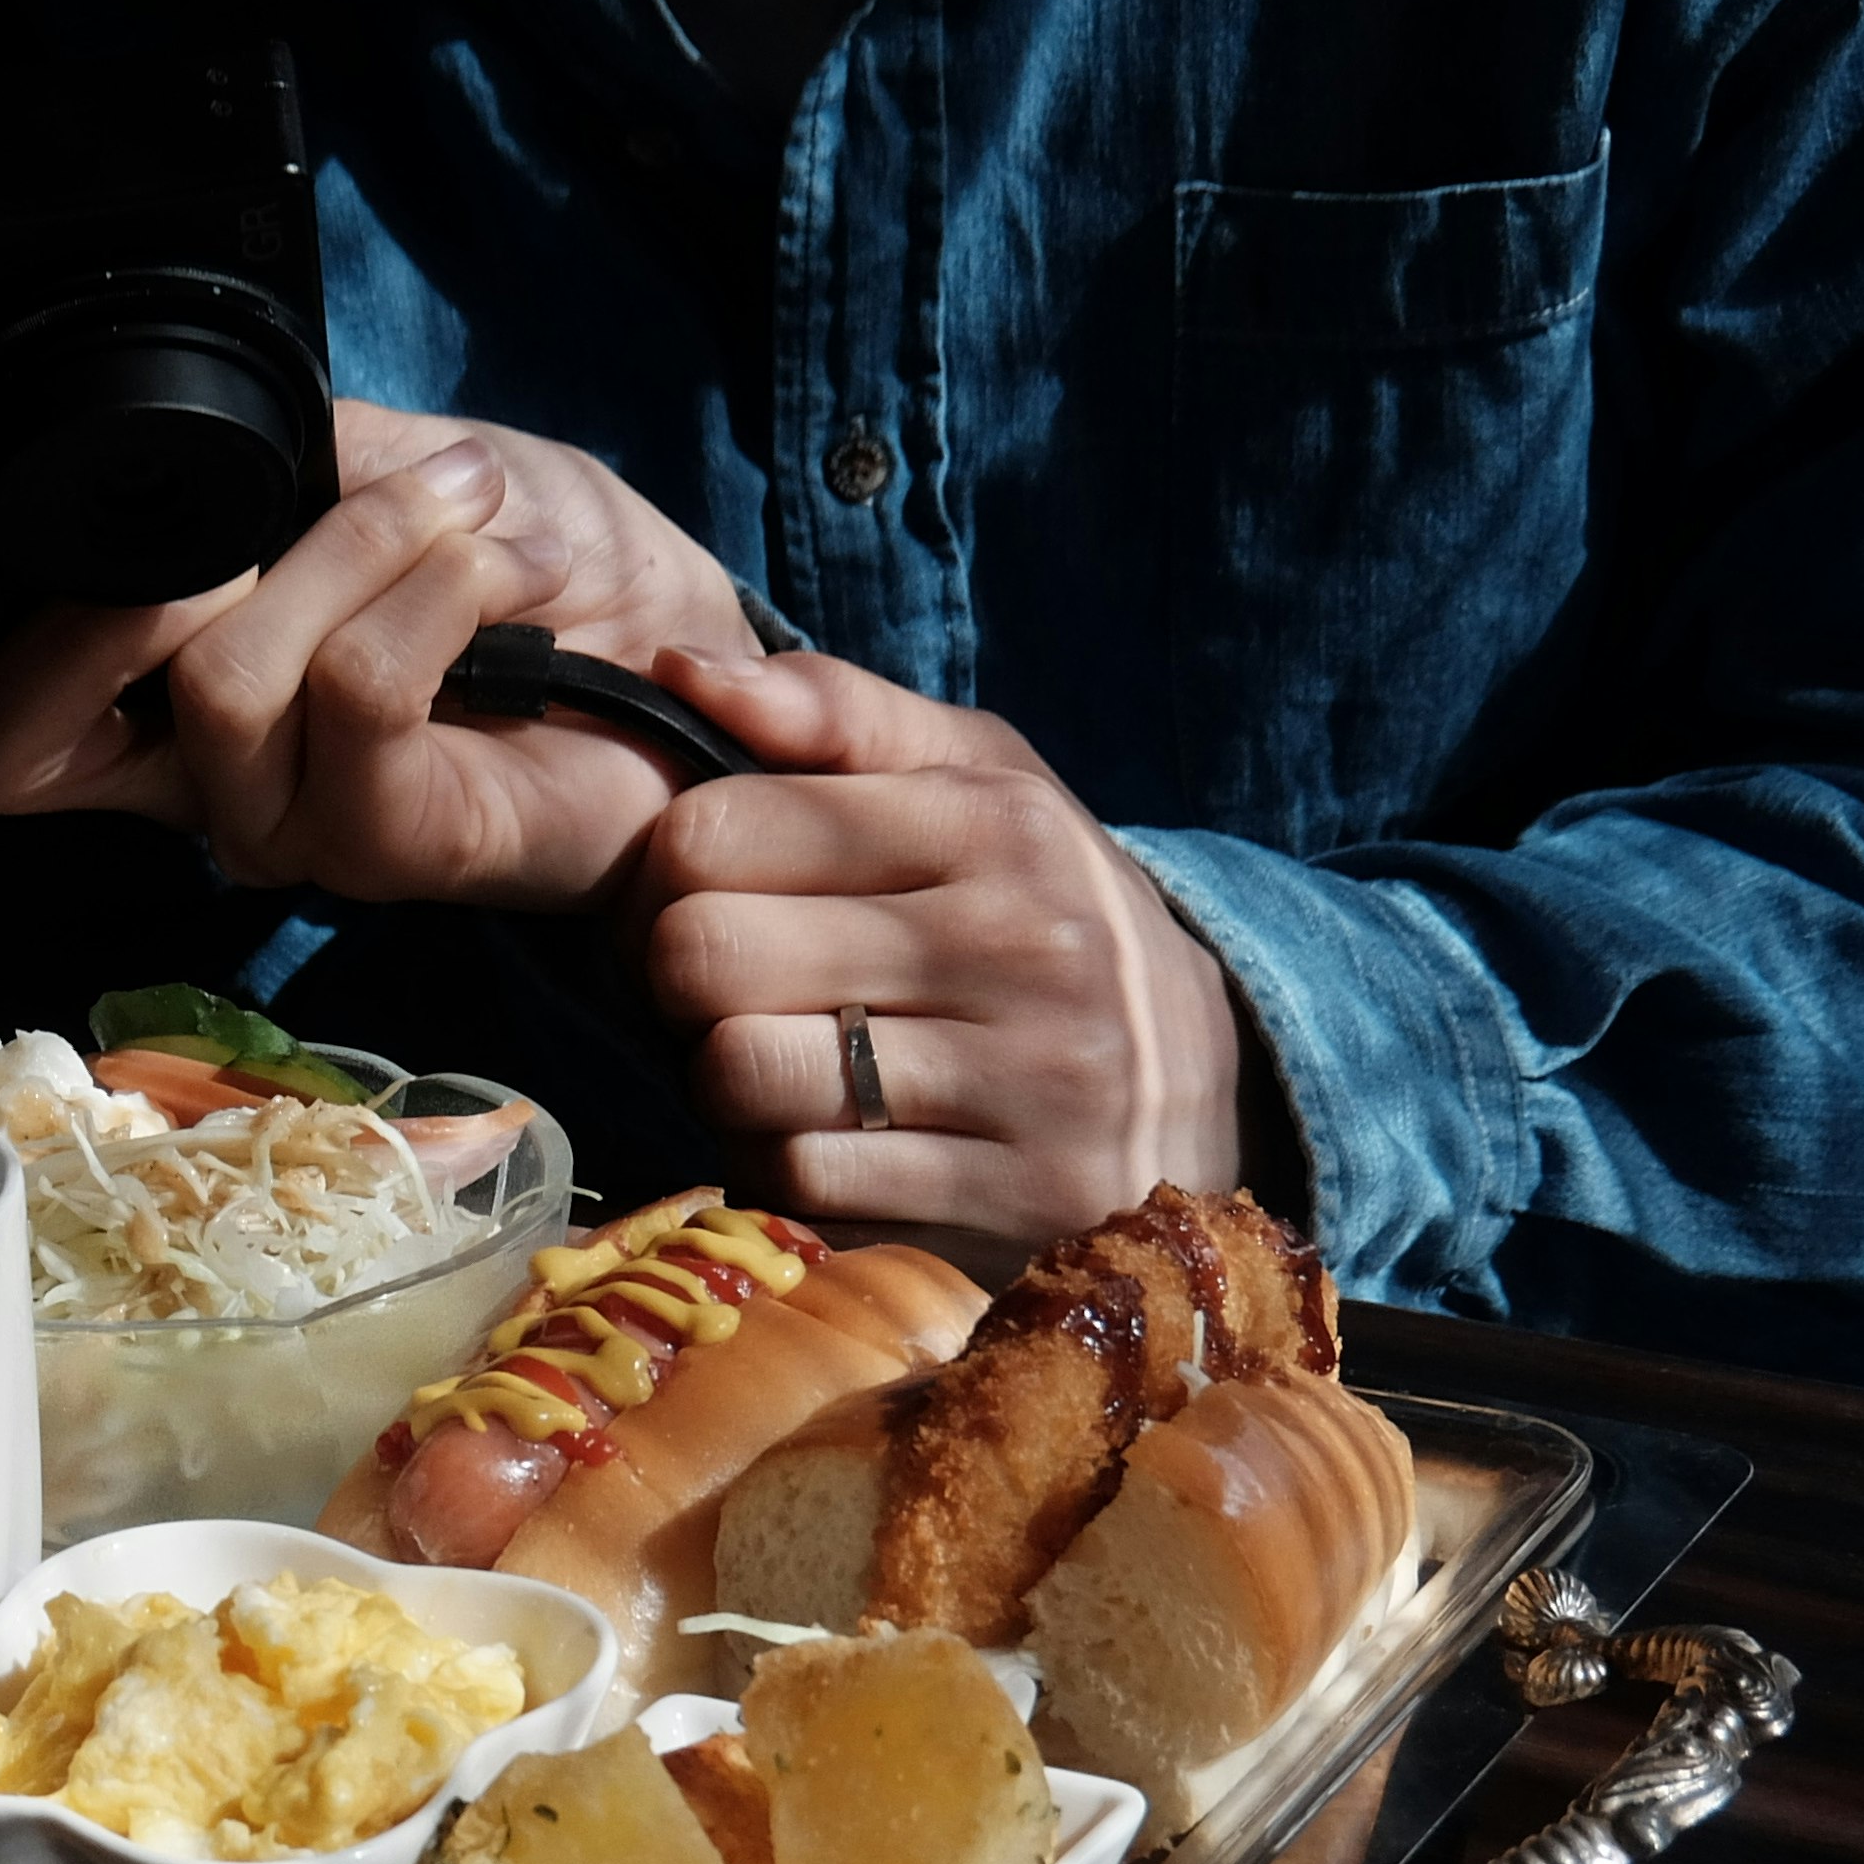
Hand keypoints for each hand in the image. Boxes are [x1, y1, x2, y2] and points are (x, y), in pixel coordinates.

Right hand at [0, 400, 758, 906]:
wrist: (685, 632)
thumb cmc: (519, 553)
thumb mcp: (363, 451)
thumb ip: (249, 458)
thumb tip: (157, 436)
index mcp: (133, 682)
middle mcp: (179, 776)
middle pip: (1, 757)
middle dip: (90, 614)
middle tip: (222, 542)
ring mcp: (279, 825)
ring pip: (209, 687)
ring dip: (343, 547)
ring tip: (454, 502)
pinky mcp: (390, 850)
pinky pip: (351, 701)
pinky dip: (421, 585)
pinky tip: (489, 555)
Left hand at [636, 647, 1246, 1239]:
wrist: (1204, 1088)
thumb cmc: (1043, 913)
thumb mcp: (978, 780)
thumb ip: (835, 713)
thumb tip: (680, 667)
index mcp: (994, 820)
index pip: (717, 829)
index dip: (659, 872)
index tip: (686, 898)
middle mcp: (1018, 942)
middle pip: (706, 954)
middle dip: (673, 979)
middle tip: (706, 992)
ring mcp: (1022, 1080)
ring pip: (739, 1071)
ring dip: (720, 1078)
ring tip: (770, 1059)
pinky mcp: (1009, 1196)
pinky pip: (798, 1176)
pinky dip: (776, 1160)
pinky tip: (819, 1133)